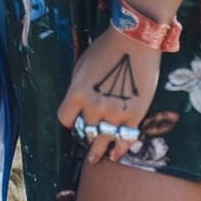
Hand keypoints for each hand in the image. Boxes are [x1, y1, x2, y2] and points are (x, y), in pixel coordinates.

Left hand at [57, 26, 161, 164]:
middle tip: (87, 136)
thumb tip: (76, 106)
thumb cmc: (104, 49)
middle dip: (85, 133)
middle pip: (85, 132)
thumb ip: (78, 89)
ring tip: (95, 158)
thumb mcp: (81, 66)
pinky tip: (115, 155)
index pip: (65, 119)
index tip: (73, 118)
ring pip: (103, 141)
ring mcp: (115, 113)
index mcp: (77, 93)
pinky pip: (125, 139)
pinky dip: (119, 150)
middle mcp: (94, 107)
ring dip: (98, 151)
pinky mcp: (135, 116)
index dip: (69, 119)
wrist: (134, 41)